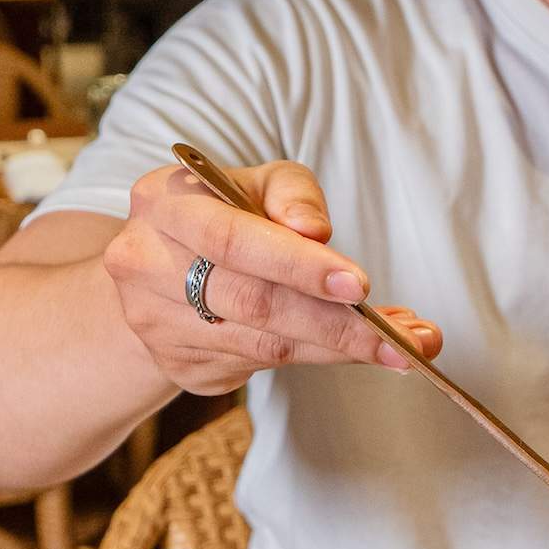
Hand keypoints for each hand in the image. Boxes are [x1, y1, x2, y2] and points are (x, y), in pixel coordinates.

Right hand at [102, 163, 442, 394]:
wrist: (158, 268)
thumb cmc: (225, 213)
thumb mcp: (259, 182)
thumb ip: (292, 194)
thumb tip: (313, 231)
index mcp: (163, 202)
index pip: (233, 240)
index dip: (297, 266)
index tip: (358, 286)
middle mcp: (144, 263)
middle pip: (253, 302)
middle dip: (336, 323)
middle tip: (402, 336)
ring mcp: (155, 323)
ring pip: (264, 344)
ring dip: (341, 348)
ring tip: (403, 346)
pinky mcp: (178, 364)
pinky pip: (262, 365)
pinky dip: (321, 358)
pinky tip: (363, 351)